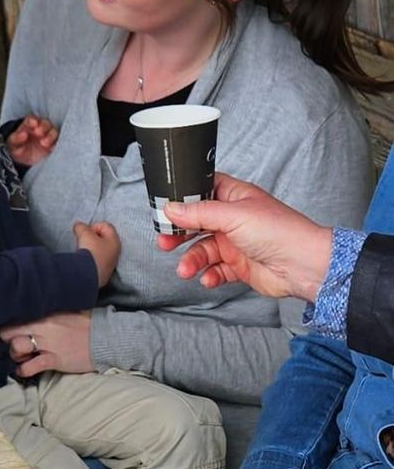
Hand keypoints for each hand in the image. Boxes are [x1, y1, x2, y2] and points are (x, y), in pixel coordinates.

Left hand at [0, 312, 93, 377]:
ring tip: (22, 357)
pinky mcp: (54, 359)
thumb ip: (51, 309)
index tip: (13, 330)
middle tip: (14, 344)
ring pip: (16, 348)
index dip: (10, 324)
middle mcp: (43, 326)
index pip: (15, 315)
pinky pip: (31, 366)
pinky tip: (24, 371)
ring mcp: (48, 343)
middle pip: (8, 332)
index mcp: (45, 312)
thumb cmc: (87, 324)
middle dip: (7, 340)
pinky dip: (23, 370)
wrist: (106, 339)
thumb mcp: (68, 309)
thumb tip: (38, 308)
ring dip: (15, 355)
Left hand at [5, 115, 58, 165]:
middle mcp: (40, 127)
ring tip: (44, 143)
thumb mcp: (12, 143)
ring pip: (54, 131)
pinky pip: (57, 142)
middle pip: (45, 123)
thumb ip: (16, 138)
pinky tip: (51, 148)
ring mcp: (48, 135)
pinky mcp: (53, 144)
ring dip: (50, 136)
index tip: (33, 125)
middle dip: (43, 127)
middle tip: (38, 133)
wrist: (22, 160)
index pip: (32, 119)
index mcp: (28, 124)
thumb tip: (23, 134)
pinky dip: (55, 144)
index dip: (32, 121)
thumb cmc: (16, 147)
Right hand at [73, 220, 119, 286]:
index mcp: (115, 240)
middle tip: (82, 240)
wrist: (87, 275)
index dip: (93, 226)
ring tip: (82, 251)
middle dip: (91, 237)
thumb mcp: (84, 234)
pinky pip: (97, 260)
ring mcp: (110, 264)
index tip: (85, 233)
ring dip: (91, 248)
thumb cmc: (90, 251)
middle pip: (103, 238)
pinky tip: (84, 261)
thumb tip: (78, 226)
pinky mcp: (103, 273)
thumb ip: (81, 227)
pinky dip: (91, 258)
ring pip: (100, 250)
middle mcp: (116, 252)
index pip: (105, 225)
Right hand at [156, 173, 332, 301]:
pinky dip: (209, 275)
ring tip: (186, 269)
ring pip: (202, 249)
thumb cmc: (279, 231)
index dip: (183, 198)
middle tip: (164, 242)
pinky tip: (208, 278)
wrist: (305, 266)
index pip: (202, 191)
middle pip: (196, 223)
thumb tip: (170, 208)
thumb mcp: (232, 215)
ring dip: (192, 259)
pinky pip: (216, 270)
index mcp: (234, 197)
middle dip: (179, 234)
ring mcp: (235, 243)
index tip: (164, 208)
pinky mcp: (239, 266)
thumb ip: (198, 212)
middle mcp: (233, 219)